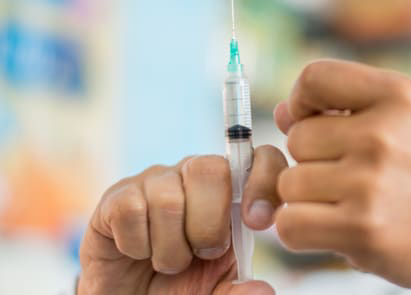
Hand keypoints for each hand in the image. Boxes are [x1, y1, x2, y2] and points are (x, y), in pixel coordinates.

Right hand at [78, 146, 286, 294]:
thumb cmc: (180, 284)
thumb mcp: (216, 291)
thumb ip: (240, 291)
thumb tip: (263, 292)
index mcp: (231, 190)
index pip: (261, 158)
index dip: (264, 181)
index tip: (257, 223)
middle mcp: (195, 175)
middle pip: (211, 169)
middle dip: (209, 225)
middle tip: (202, 253)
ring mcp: (155, 181)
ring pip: (168, 198)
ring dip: (170, 248)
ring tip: (168, 261)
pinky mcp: (117, 196)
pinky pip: (131, 211)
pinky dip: (137, 245)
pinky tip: (139, 251)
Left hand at [271, 60, 410, 294]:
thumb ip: (350, 109)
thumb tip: (283, 113)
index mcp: (398, 94)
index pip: (313, 77)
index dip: (302, 102)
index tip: (316, 124)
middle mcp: (382, 131)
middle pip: (297, 139)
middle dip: (314, 162)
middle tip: (353, 178)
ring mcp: (370, 181)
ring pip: (290, 184)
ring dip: (310, 201)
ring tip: (353, 205)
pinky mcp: (363, 228)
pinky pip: (291, 224)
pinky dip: (302, 232)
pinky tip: (337, 230)